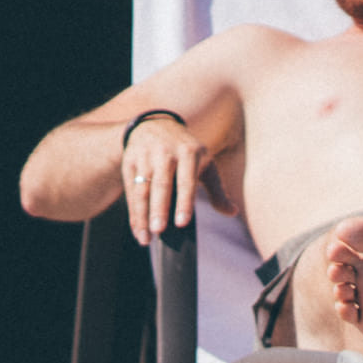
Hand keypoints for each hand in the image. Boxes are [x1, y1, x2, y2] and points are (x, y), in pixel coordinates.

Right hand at [120, 115, 231, 244]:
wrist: (155, 125)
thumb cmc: (186, 152)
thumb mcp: (204, 164)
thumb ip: (217, 190)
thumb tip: (232, 212)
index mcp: (189, 153)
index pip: (187, 181)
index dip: (185, 202)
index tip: (181, 223)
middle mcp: (166, 153)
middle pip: (161, 185)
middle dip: (159, 209)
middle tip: (158, 231)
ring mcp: (145, 156)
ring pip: (142, 189)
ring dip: (142, 215)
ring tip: (145, 238)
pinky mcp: (129, 161)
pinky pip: (130, 190)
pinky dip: (133, 212)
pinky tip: (137, 229)